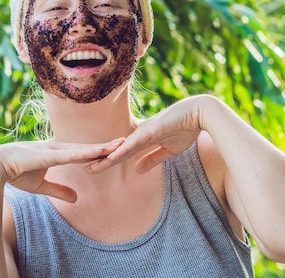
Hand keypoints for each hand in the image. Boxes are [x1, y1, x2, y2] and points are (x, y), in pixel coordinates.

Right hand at [0, 138, 123, 201]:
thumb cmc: (15, 173)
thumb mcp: (41, 186)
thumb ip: (59, 190)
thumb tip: (76, 199)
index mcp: (56, 153)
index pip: (82, 152)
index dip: (98, 150)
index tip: (114, 148)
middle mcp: (57, 148)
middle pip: (86, 146)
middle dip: (106, 145)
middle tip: (125, 141)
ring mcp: (53, 150)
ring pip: (82, 148)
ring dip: (101, 146)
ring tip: (118, 144)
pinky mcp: (48, 155)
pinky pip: (71, 154)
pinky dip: (85, 153)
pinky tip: (98, 152)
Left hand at [87, 95, 214, 173]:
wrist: (201, 114)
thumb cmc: (187, 128)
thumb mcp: (168, 150)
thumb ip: (152, 159)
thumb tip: (136, 170)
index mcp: (142, 138)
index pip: (121, 152)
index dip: (107, 160)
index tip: (94, 167)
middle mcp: (139, 134)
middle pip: (115, 149)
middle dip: (99, 159)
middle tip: (82, 167)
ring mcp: (144, 132)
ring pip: (120, 147)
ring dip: (105, 157)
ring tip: (89, 165)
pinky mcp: (151, 131)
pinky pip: (133, 143)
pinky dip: (122, 151)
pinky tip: (110, 158)